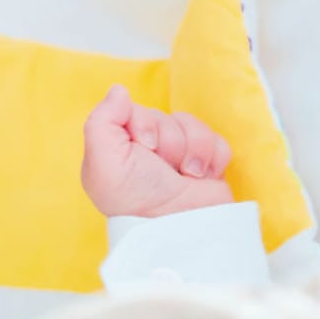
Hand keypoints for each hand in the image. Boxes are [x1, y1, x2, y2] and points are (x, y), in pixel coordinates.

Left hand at [81, 85, 233, 218]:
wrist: (181, 228)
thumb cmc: (136, 199)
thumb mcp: (104, 160)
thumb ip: (102, 120)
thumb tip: (118, 90)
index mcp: (118, 147)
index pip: (134, 109)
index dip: (144, 124)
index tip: (144, 149)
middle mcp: (146, 151)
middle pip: (164, 116)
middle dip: (169, 141)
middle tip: (164, 167)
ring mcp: (178, 158)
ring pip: (193, 125)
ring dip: (192, 150)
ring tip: (185, 175)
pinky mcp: (206, 165)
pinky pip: (217, 140)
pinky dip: (213, 157)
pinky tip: (202, 177)